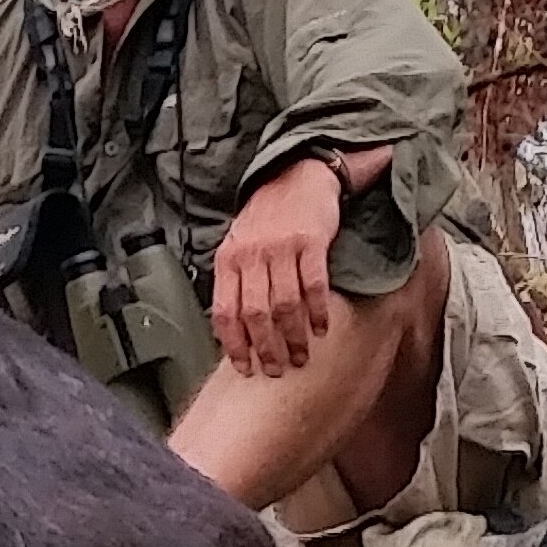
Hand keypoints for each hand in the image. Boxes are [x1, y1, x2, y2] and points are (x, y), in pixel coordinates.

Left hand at [210, 157, 340, 377]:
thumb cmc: (266, 218)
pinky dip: (317, 312)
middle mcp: (250, 255)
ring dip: (294, 337)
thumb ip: (235, 280)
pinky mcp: (310, 242)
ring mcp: (280, 248)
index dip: (234, 344)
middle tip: (279, 369)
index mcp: (227, 259)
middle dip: (267, 348)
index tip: (246, 367)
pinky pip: (313, 285)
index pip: (224, 311)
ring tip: (302, 356)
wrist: (296, 177)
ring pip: (285, 305)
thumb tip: (233, 329)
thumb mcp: (238, 245)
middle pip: (255, 314)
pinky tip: (322, 328)